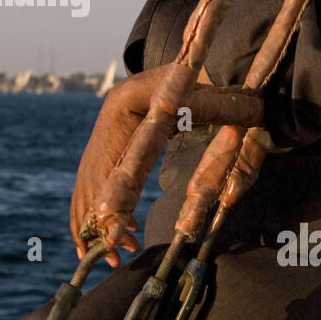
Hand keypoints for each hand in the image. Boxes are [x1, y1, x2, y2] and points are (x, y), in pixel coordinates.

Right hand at [69, 65, 220, 267]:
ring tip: (115, 253)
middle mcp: (106, 120)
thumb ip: (211, 115)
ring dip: (96, 221)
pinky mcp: (107, 143)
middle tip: (115, 255)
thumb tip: (233, 135)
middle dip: (100, 222)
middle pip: (90, 180)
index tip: (114, 235)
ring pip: (87, 185)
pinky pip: (93, 182)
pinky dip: (99, 210)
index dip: (108, 203)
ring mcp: (102, 132)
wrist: (187, 64)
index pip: (108, 165)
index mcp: (123, 106)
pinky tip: (117, 232)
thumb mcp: (204, 95)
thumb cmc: (199, 82)